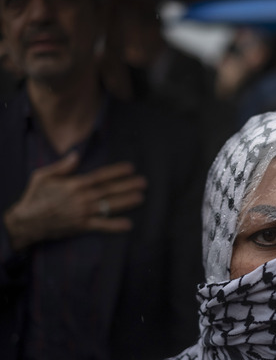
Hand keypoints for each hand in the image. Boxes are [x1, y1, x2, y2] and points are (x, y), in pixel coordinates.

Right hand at [3, 152, 146, 250]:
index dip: (116, 172)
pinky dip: (114, 226)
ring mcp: (82, 213)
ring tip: (141, 198)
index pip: (100, 176)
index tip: (131, 168)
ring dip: (126, 202)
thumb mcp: (43, 176)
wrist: (26, 222)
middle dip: (128, 185)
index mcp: (73, 184)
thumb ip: (62, 166)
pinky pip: (101, 226)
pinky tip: (128, 224)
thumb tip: (76, 154)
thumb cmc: (35, 197)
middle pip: (109, 190)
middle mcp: (80, 198)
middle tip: (144, 182)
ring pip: (108, 206)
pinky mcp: (81, 226)